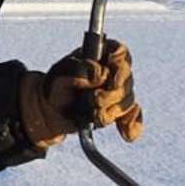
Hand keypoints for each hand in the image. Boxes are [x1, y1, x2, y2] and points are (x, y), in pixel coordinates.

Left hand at [16, 38, 143, 146]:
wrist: (50, 112)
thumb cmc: (56, 86)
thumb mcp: (60, 74)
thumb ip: (77, 70)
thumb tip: (98, 73)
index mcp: (100, 54)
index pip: (119, 51)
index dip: (119, 61)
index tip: (110, 73)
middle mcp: (114, 71)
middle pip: (126, 79)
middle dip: (112, 93)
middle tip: (95, 100)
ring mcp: (118, 91)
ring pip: (128, 100)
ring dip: (112, 111)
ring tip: (94, 116)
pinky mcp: (118, 111)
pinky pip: (133, 117)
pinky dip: (132, 125)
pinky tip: (126, 134)